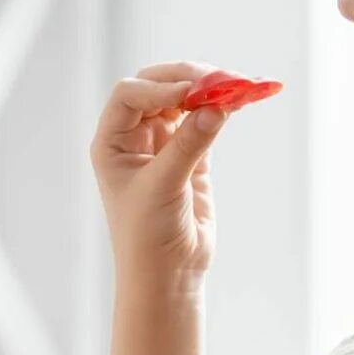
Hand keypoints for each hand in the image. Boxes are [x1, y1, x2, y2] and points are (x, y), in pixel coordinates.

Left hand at [92, 61, 241, 280]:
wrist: (168, 274)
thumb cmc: (147, 236)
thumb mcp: (163, 187)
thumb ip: (188, 145)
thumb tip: (217, 107)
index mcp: (112, 141)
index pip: (130, 94)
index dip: (160, 87)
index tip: (192, 95)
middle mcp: (135, 136)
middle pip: (159, 87)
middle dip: (189, 80)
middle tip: (220, 80)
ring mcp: (164, 143)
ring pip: (186, 100)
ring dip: (210, 90)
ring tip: (238, 86)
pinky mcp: (192, 155)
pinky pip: (207, 121)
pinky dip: (223, 108)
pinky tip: (241, 100)